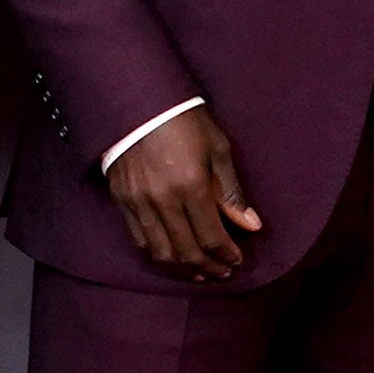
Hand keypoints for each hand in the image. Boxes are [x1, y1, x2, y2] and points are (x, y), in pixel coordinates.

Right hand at [103, 110, 259, 282]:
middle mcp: (163, 200)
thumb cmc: (183, 119)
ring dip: (183, 269)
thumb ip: (231, 192)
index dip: (227, 255)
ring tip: (199, 272)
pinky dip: (158, 254)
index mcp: (191, 186)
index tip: (237, 260)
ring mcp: (139, 202)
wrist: (137, 100)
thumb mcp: (217, 149)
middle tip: (222, 272)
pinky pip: (140, 240)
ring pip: (161, 253)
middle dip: (208, 268)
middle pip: (187, 252)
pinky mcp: (122, 200)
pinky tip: (172, 256)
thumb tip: (252, 225)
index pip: (212, 237)